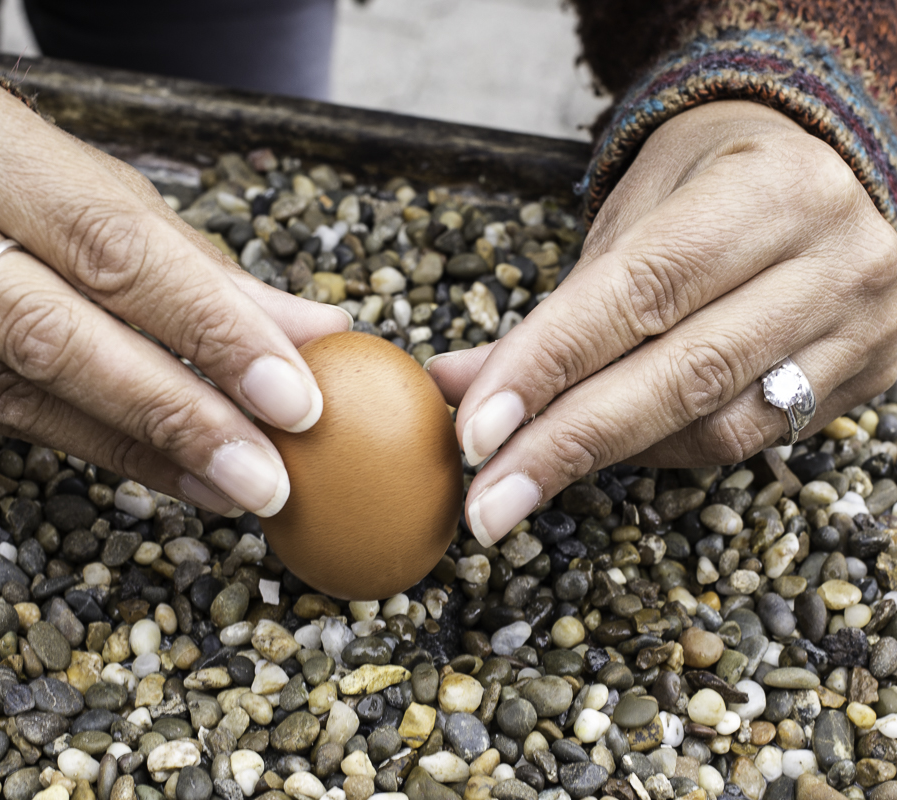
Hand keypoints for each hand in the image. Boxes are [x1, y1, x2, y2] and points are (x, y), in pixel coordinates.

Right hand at [0, 67, 349, 516]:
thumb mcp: (79, 184)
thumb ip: (188, 260)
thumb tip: (311, 332)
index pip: (108, 242)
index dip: (207, 325)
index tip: (292, 393)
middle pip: (52, 331)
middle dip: (174, 412)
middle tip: (265, 474)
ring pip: (10, 389)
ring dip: (134, 449)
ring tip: (225, 486)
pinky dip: (74, 444)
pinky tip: (149, 470)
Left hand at [428, 100, 896, 544]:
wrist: (833, 170)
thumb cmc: (709, 181)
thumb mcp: (631, 215)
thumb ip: (553, 308)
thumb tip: (453, 384)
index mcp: (769, 190)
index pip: (639, 291)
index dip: (547, 366)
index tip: (475, 431)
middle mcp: (833, 259)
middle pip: (682, 375)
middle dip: (565, 445)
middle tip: (484, 500)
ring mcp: (862, 323)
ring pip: (719, 424)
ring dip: (607, 461)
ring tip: (523, 481)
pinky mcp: (870, 373)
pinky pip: (750, 438)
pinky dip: (662, 453)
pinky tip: (601, 456)